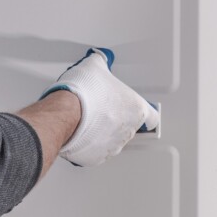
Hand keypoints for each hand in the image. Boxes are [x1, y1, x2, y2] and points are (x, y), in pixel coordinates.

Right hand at [45, 48, 159, 166]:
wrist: (64, 114)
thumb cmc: (83, 93)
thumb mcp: (95, 66)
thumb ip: (101, 61)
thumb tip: (100, 57)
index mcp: (135, 110)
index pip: (152, 116)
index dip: (144, 112)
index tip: (137, 109)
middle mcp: (127, 131)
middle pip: (130, 128)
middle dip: (117, 119)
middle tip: (102, 109)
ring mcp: (112, 147)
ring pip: (113, 141)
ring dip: (103, 133)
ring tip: (88, 121)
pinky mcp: (95, 158)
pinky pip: (95, 152)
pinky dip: (89, 145)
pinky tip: (80, 133)